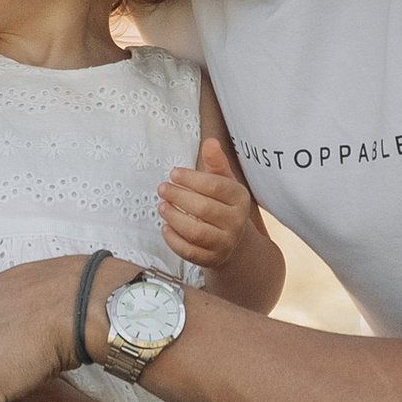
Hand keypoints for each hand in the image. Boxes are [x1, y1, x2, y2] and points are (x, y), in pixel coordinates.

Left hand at [158, 137, 255, 270]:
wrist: (235, 243)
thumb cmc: (223, 205)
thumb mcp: (224, 182)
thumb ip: (216, 163)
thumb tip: (210, 141)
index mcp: (240, 199)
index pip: (215, 187)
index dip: (191, 179)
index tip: (173, 173)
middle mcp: (236, 222)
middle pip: (204, 209)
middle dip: (179, 197)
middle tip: (162, 188)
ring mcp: (225, 243)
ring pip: (196, 232)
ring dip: (174, 218)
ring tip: (162, 206)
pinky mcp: (212, 259)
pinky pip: (190, 252)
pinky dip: (174, 240)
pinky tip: (165, 227)